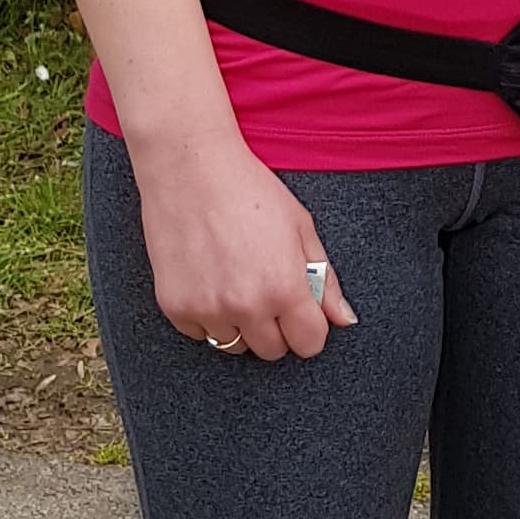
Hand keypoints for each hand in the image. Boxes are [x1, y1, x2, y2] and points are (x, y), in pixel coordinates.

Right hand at [132, 127, 354, 357]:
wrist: (189, 167)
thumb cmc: (249, 190)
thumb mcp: (300, 227)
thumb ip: (325, 279)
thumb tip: (344, 319)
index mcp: (284, 287)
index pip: (310, 344)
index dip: (310, 328)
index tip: (302, 312)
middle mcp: (245, 306)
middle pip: (273, 351)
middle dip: (277, 328)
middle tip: (267, 290)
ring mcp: (206, 309)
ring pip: (235, 346)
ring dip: (241, 325)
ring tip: (236, 282)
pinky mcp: (174, 306)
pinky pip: (200, 334)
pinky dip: (207, 317)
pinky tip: (210, 280)